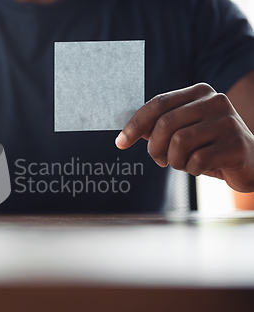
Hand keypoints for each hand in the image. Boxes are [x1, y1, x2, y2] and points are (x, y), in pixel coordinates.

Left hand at [116, 83, 253, 192]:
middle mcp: (215, 101)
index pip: (158, 104)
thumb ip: (157, 128)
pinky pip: (197, 160)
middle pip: (165, 124)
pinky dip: (191, 169)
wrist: (251, 162)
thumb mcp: (182, 132)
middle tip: (160, 160)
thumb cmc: (209, 146)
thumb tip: (127, 131)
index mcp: (199, 92)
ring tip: (184, 163)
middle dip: (154, 148)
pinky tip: (201, 167)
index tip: (120, 143)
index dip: (135, 125)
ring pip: (179, 143)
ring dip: (174, 161)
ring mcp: (228, 121)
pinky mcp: (236, 144)